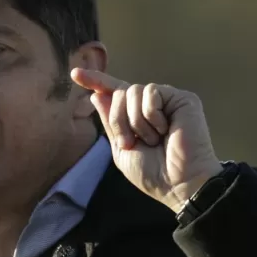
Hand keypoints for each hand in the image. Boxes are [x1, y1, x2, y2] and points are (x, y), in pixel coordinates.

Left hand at [72, 69, 224, 212]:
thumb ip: (110, 121)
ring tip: (152, 140)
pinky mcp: (182, 99)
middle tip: (132, 143)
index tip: (75, 73)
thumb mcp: (122, 149)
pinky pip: (151, 93)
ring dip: (135, 121)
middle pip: (119, 93)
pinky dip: (151, 115)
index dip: (95, 80)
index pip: (113, 93)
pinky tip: (166, 130)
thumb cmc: (153, 173)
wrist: (177, 183)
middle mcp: (150, 105)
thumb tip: (97, 94)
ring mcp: (166, 100)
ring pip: (133, 91)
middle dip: (118, 120)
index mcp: (134, 116)